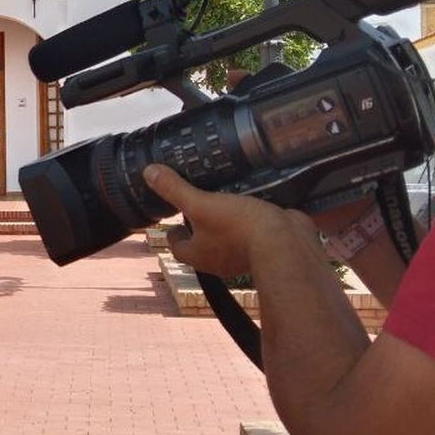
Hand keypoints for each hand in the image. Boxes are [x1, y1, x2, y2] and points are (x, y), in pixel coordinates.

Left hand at [142, 164, 312, 277]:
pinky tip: (253, 206)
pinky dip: (250, 224)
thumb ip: (176, 190)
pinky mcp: (265, 247)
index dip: (173, 235)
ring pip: (228, 242)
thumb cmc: (239, 228)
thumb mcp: (202, 204)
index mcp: (198, 254)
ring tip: (225, 203)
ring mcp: (243, 256)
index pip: (177, 248)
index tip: (173, 222)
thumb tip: (148, 173)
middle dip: (198, 231)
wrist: (286, 243)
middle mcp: (219, 260)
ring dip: (225, 227)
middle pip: (202, 247)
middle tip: (197, 208)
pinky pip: (253, 236)